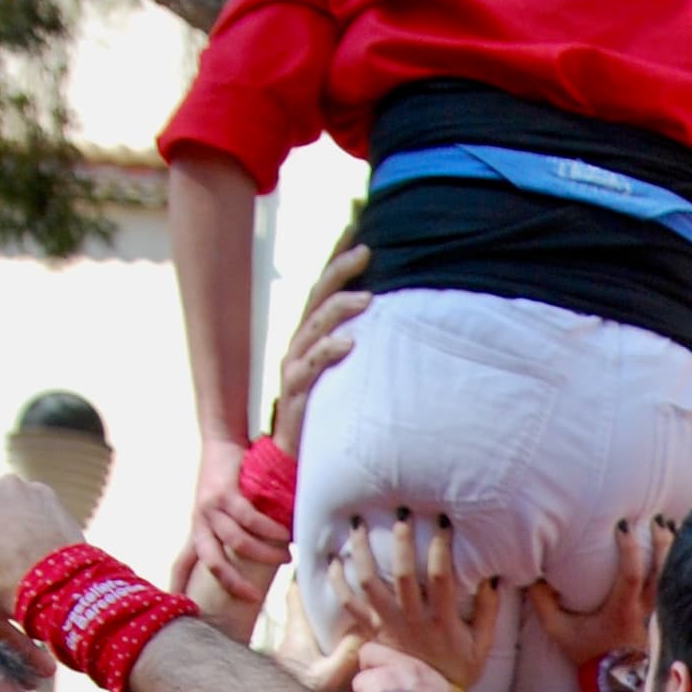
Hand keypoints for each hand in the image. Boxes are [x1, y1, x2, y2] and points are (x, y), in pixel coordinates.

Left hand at [190, 437, 288, 616]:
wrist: (221, 442)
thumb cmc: (227, 480)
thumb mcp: (220, 512)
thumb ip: (230, 534)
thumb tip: (257, 562)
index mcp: (197, 530)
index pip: (182, 564)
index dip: (181, 587)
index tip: (185, 611)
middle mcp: (199, 522)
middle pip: (211, 562)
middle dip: (231, 582)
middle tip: (253, 596)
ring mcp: (210, 507)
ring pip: (237, 541)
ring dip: (264, 553)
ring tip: (286, 557)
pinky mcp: (224, 493)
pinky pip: (250, 518)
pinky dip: (269, 529)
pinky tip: (285, 533)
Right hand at [267, 243, 368, 457]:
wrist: (297, 461)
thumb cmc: (328, 414)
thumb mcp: (347, 375)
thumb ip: (362, 348)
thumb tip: (396, 323)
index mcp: (312, 335)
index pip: (324, 288)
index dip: (338, 259)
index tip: (358, 229)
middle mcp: (300, 344)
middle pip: (318, 297)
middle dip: (340, 270)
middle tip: (367, 251)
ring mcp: (295, 366)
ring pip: (314, 327)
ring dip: (340, 308)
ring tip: (368, 299)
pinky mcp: (296, 393)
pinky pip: (311, 367)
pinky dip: (329, 352)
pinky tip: (349, 344)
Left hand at [339, 512, 500, 686]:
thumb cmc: (459, 667)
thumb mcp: (483, 644)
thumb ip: (489, 610)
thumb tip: (493, 576)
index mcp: (442, 620)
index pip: (442, 575)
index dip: (442, 546)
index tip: (442, 520)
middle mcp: (412, 619)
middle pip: (403, 573)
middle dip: (402, 539)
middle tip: (400, 512)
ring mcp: (388, 624)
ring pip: (369, 582)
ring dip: (361, 551)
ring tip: (356, 523)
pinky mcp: (371, 630)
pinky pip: (348, 604)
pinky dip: (337, 582)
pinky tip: (333, 559)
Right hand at [524, 517, 666, 672]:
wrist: (613, 683)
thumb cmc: (586, 654)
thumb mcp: (558, 631)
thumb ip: (543, 603)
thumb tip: (530, 575)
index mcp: (622, 610)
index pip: (632, 574)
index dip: (630, 549)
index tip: (623, 526)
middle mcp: (645, 610)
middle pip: (663, 570)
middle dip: (661, 541)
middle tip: (655, 518)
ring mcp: (658, 614)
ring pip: (673, 577)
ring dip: (673, 551)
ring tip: (671, 527)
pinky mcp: (664, 617)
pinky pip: (676, 587)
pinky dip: (678, 567)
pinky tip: (679, 550)